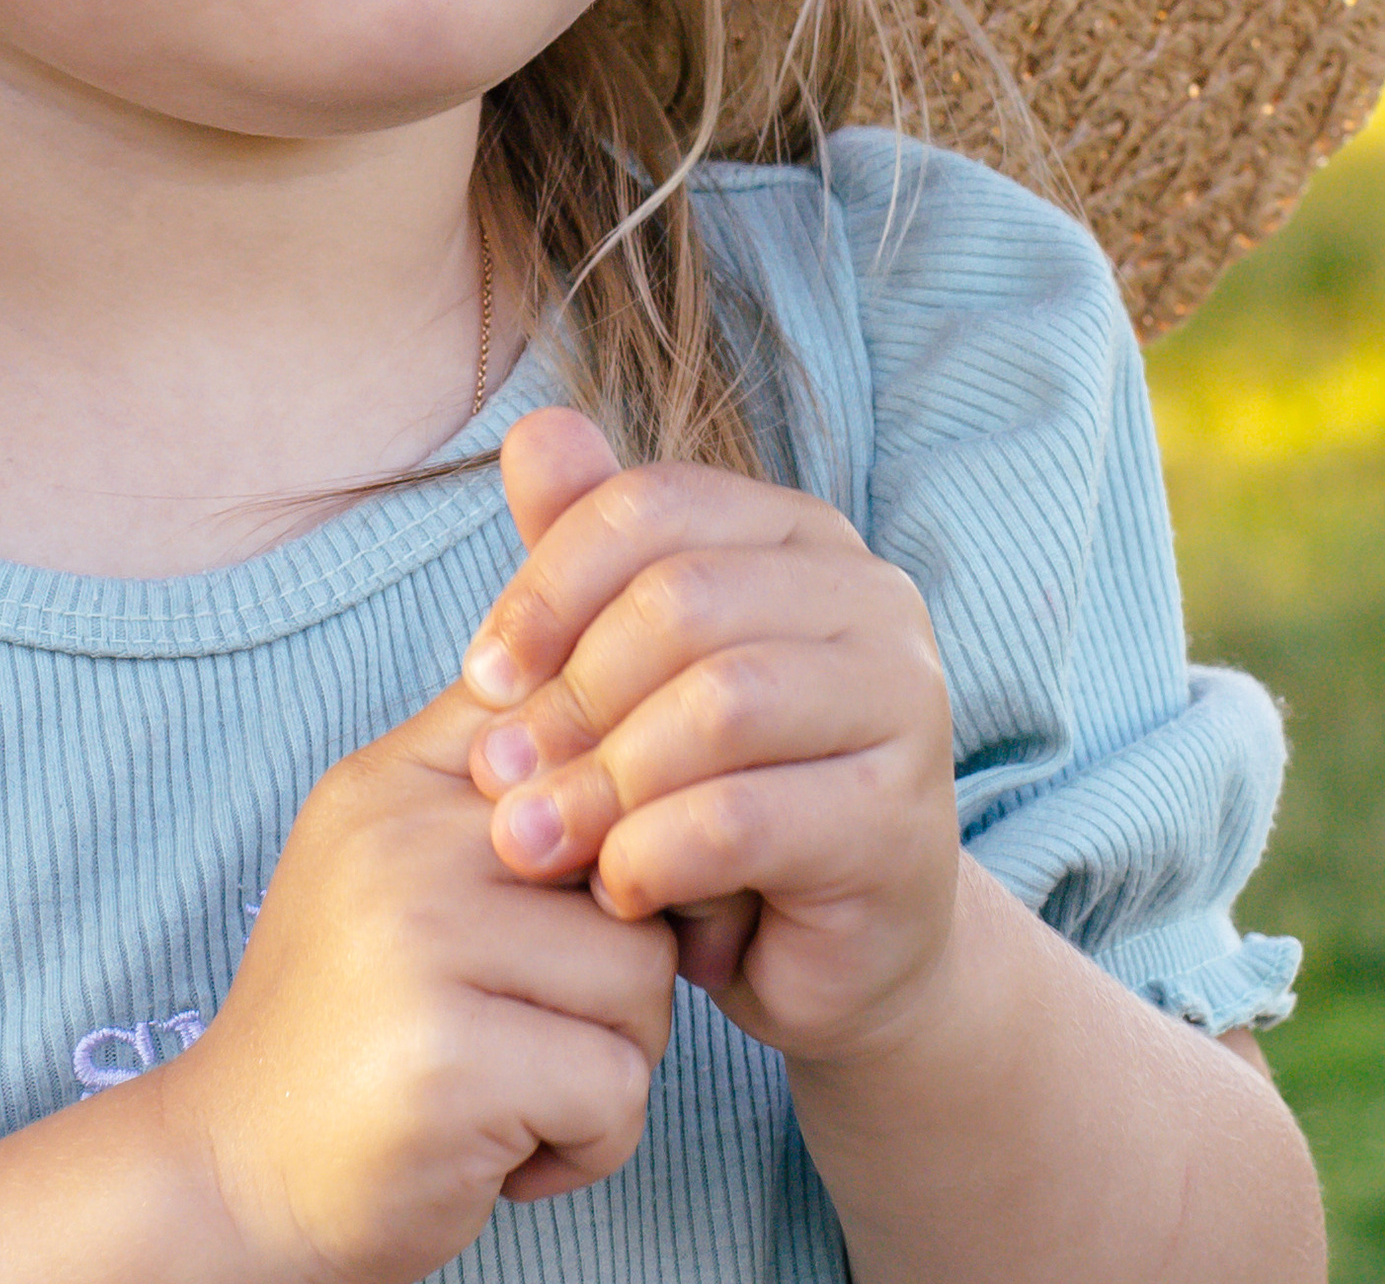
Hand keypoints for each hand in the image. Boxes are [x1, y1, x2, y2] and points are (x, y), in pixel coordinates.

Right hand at [177, 675, 678, 1283]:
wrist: (236, 1180)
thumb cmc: (356, 1022)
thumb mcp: (394, 861)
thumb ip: (493, 780)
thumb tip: (627, 702)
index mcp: (395, 780)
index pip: (565, 714)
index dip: (623, 806)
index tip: (583, 894)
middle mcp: (402, 841)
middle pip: (633, 859)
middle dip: (624, 961)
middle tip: (541, 1020)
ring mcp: (418, 945)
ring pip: (644, 973)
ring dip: (611, 1057)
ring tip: (519, 1083)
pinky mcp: (448, 1062)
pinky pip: (617, 1084)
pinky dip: (591, 1141)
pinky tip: (508, 1148)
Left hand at [460, 410, 961, 1065]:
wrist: (832, 955)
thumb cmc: (713, 792)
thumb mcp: (633, 673)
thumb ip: (586, 552)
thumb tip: (533, 429)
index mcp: (799, 535)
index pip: (653, 505)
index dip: (548, 586)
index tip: (480, 680)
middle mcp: (871, 597)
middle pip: (682, 599)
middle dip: (569, 694)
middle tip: (497, 777)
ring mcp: (905, 704)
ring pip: (719, 704)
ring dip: (602, 781)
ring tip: (535, 841)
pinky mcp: (901, 824)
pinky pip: (743, 820)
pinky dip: (652, 857)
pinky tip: (618, 893)